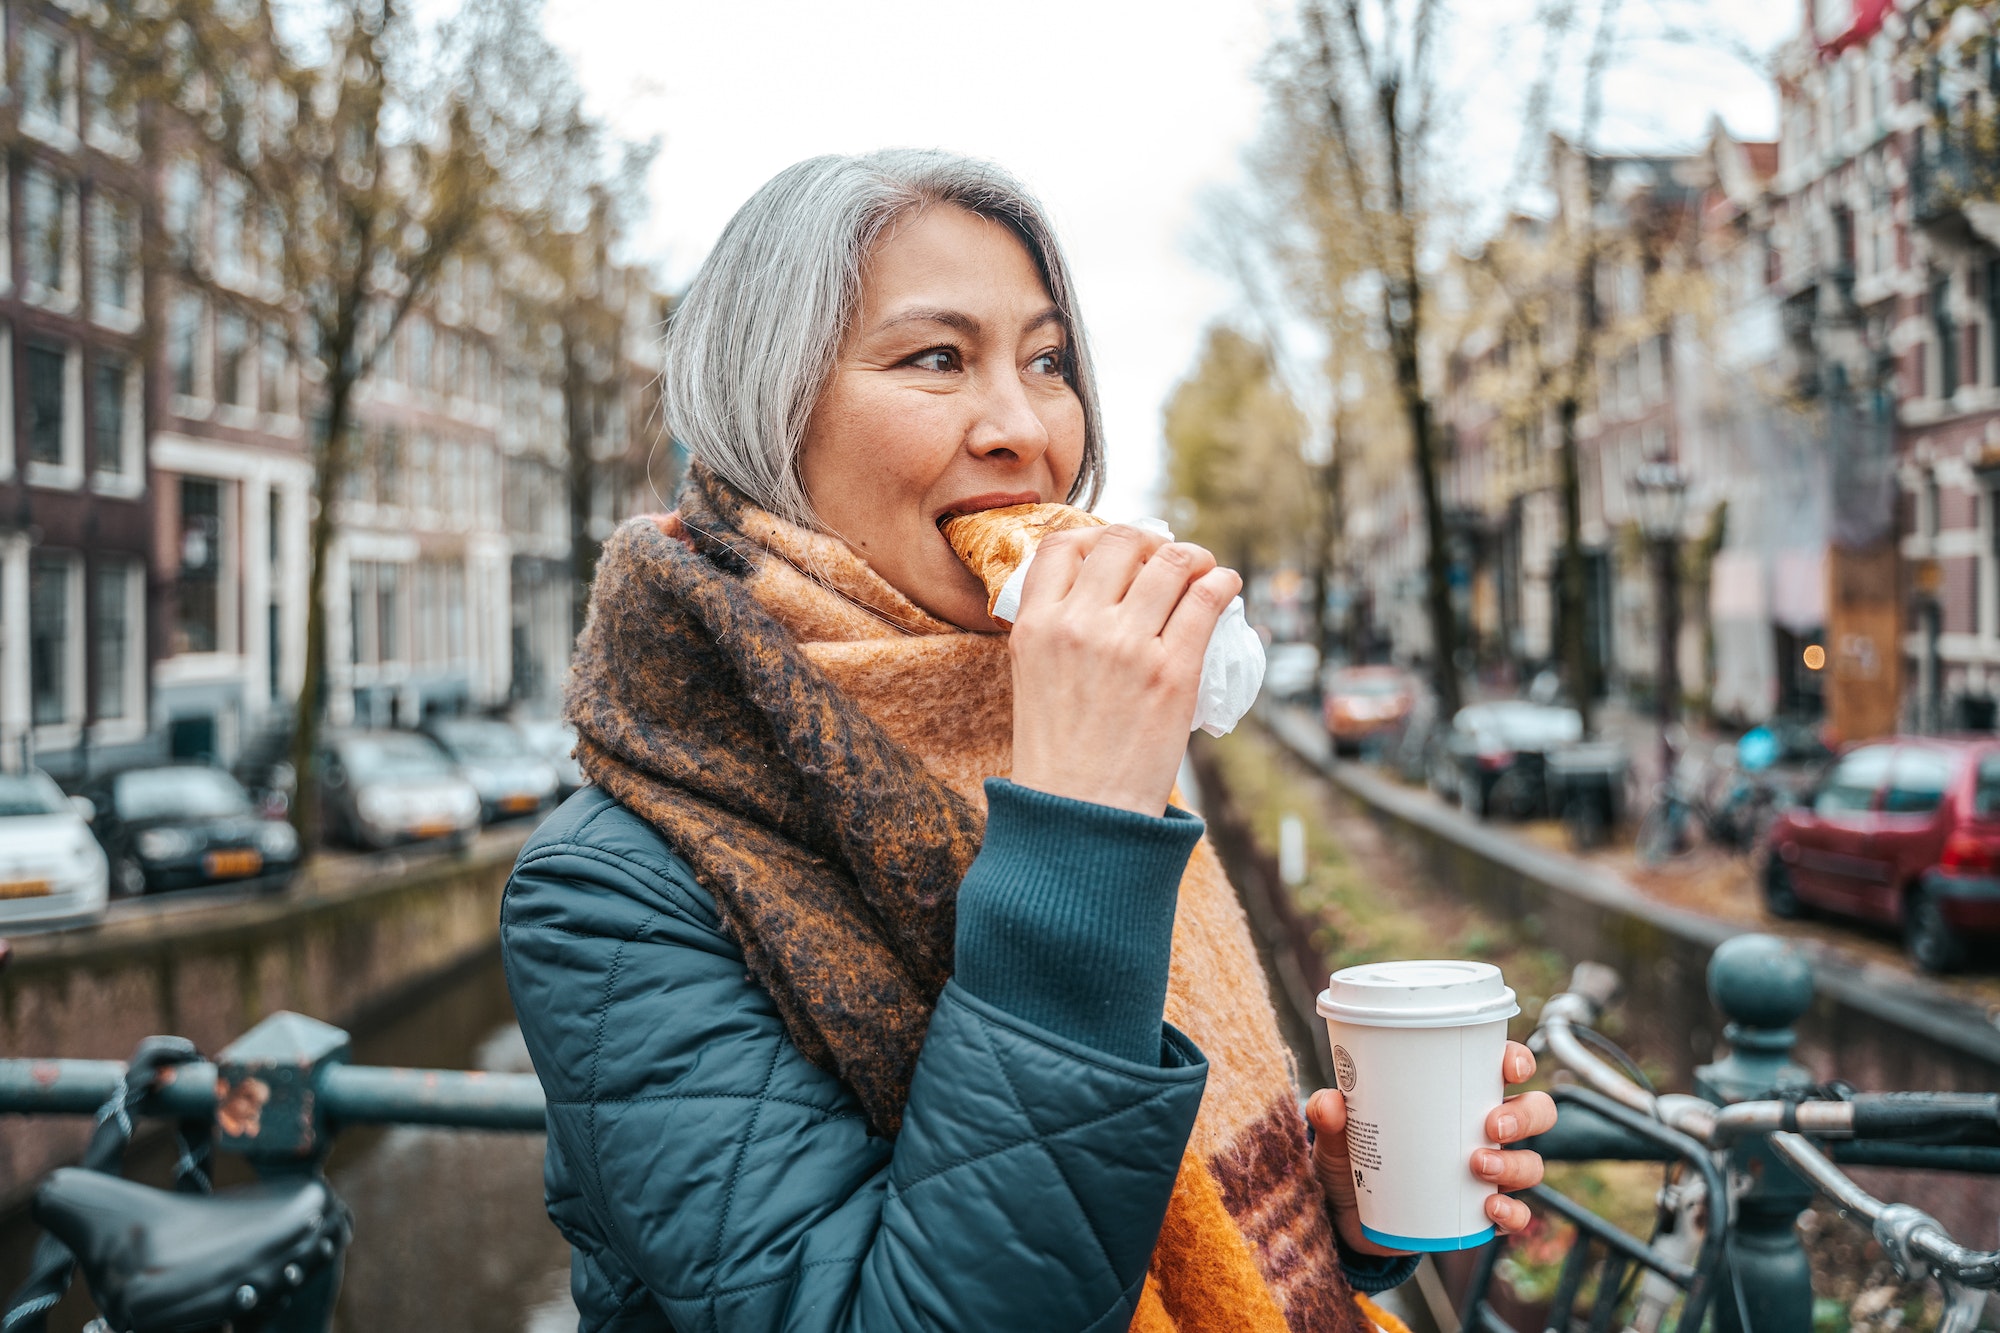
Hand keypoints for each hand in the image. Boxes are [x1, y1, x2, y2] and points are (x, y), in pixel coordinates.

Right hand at [1008, 525, 1240, 815]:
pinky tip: (1224, 586)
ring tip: (1202, 569)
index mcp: (1035, 626)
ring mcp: (1129, 645)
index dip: (1095, 539)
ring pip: (1171, 561)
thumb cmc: (1058, 756)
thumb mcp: (1032, 679)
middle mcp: (1079, 625)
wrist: (1081, 815)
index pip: (1062, 546)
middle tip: (1166, 558)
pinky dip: (1222, 582)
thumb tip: (1102, 595)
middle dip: (1150, 542)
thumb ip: (1056, 632)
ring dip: (1193, 557)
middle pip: (1122, 541)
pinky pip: (1207, 599)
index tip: (1117, 553)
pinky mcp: (1174, 669)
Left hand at [1306, 1040, 1554, 1255]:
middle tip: (1490, 1125)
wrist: (1348, 1216)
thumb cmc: (1354, 1158)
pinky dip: (1513, 1213)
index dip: (1518, 1061)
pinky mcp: (1479, 1213)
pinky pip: (1515, 1214)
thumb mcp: (1338, 1135)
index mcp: (1457, 1095)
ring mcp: (1487, 1173)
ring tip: (1477, 1166)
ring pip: (1531, 1163)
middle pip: (1535, 1112)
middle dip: (1524, 1115)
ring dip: (1515, 1164)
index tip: (1509, 1067)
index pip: (1505, 1067)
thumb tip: (1330, 1102)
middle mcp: (1482, 1131)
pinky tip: (1490, 1209)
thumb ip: (1330, 1117)